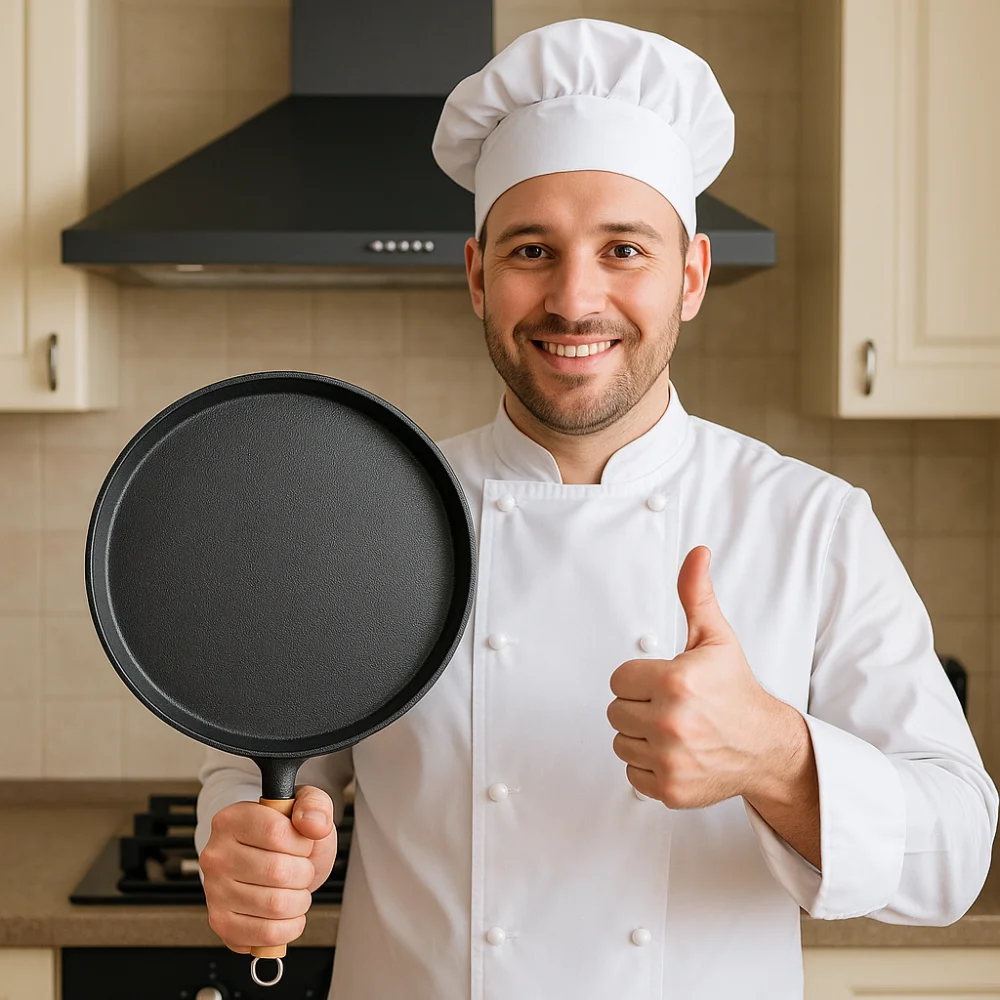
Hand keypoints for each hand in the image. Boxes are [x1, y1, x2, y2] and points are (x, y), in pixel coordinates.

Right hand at [199, 786, 337, 953]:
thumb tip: (314, 825)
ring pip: (275, 905)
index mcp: (232, 820)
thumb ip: (315, 806)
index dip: (301, 843)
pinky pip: (267, 934)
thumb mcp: (307, 807)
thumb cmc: (289, 835)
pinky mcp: (222, 923)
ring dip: (299, 900)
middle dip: (304, 873)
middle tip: (300, 868)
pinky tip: (288, 912)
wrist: (274, 860)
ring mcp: (215, 891)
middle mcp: (217, 855)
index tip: (302, 843)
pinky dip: (290, 926)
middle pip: (277, 872)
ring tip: (293, 888)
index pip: (275, 833)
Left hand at [607, 546, 786, 808]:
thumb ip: (696, 595)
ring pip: (620, 742)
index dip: (639, 678)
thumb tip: (696, 554)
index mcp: (675, 682)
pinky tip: (674, 752)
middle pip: (615, 711)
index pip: (619, 679)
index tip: (665, 682)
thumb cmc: (736, 691)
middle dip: (639, 706)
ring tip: (674, 728)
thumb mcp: (716, 639)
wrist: (766, 746)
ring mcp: (669, 759)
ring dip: (640, 736)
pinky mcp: (669, 789)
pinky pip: (631, 773)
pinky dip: (647, 765)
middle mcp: (669, 722)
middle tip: (672, 706)